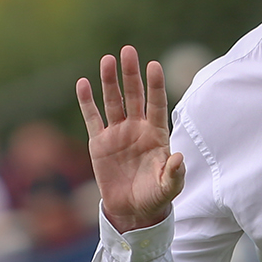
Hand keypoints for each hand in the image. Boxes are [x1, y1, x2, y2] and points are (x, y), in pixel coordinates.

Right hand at [76, 45, 184, 231]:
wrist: (132, 210)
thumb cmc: (156, 197)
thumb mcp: (168, 188)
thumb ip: (174, 173)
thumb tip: (178, 157)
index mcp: (156, 134)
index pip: (157, 104)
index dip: (155, 86)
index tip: (154, 66)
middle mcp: (137, 128)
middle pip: (134, 95)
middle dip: (131, 74)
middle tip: (128, 50)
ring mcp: (117, 133)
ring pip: (113, 101)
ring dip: (110, 81)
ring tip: (107, 60)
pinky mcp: (99, 143)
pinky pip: (92, 118)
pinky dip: (87, 101)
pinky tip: (83, 83)